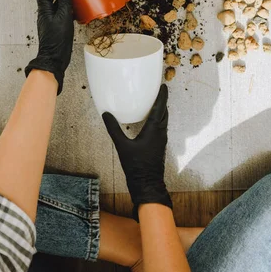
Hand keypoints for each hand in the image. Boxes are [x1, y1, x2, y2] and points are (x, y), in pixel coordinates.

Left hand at [25, 0, 73, 93]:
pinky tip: (74, 4)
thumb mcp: (64, 17)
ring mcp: (49, 18)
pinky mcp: (55, 24)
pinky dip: (65, 4)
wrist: (54, 59)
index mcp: (44, 8)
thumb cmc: (57, 40)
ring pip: (53, 0)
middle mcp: (44, 11)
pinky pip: (59, 9)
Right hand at [103, 85, 171, 218]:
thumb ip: (114, 129)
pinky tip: (150, 122)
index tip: (164, 86)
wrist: (147, 184)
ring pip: (164, 121)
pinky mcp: (159, 146)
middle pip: (164, 113)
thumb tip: (106, 114)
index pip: (160, 109)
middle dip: (162, 101)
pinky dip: (158, 119)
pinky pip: (161, 127)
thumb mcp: (122, 146)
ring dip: (161, 111)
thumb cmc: (136, 166)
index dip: (162, 96)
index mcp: (153, 130)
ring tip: (155, 103)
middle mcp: (160, 133)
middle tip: (159, 92)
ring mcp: (161, 140)